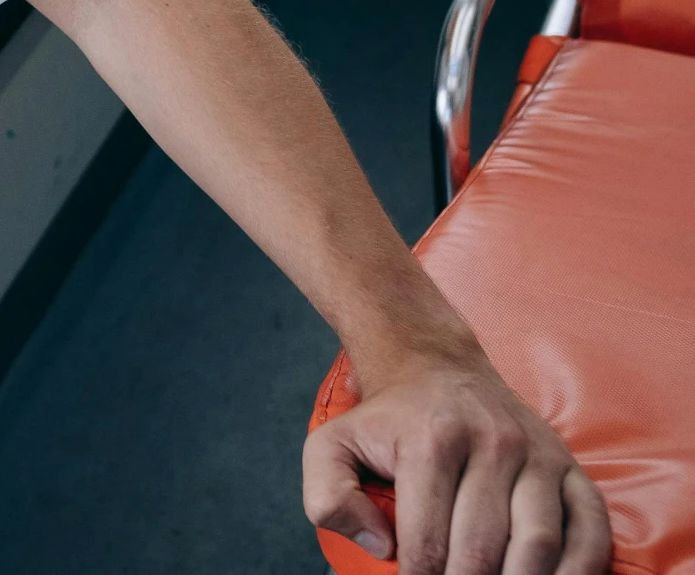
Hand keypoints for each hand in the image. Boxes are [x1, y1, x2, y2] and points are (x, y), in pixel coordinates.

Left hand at [304, 353, 609, 574]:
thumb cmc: (385, 420)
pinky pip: (591, 527)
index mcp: (430, 442)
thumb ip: (329, 494)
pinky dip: (580, 568)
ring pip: (539, 541)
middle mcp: (492, 444)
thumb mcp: (332, 444)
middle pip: (483, 547)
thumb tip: (380, 546)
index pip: (428, 540)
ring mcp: (537, 454)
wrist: (434, 367)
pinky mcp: (569, 465)